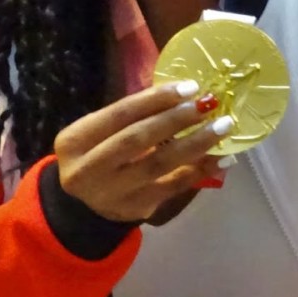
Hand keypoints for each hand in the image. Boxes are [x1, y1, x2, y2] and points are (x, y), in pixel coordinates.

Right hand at [54, 80, 232, 221]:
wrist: (82, 205)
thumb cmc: (98, 153)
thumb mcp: (100, 131)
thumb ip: (133, 114)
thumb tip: (186, 92)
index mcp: (75, 141)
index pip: (119, 114)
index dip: (156, 99)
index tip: (190, 87)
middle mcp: (87, 170)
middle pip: (137, 139)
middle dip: (176, 120)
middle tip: (208, 105)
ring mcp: (111, 194)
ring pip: (158, 165)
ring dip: (195, 144)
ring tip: (222, 127)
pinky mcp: (134, 209)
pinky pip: (173, 187)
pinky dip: (200, 171)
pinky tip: (223, 158)